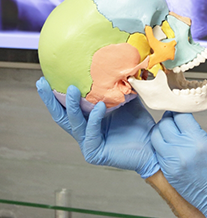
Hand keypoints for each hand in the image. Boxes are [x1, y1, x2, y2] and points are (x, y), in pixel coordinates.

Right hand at [36, 77, 158, 177]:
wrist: (154, 144)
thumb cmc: (140, 124)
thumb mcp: (127, 100)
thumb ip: (119, 86)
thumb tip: (116, 64)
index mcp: (89, 119)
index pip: (68, 106)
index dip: (56, 93)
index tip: (46, 76)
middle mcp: (85, 131)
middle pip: (62, 115)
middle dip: (50, 99)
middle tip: (42, 83)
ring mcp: (88, 143)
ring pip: (73, 123)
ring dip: (72, 105)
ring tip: (72, 89)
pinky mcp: (94, 153)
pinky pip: (91, 132)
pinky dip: (94, 118)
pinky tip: (100, 106)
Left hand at [151, 92, 206, 217]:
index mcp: (199, 142)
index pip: (180, 116)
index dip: (182, 108)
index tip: (186, 105)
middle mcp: (182, 153)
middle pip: (166, 124)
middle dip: (172, 116)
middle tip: (179, 114)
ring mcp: (172, 164)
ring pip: (157, 136)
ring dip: (163, 128)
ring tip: (174, 127)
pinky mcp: (168, 173)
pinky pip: (157, 151)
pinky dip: (162, 142)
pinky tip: (172, 141)